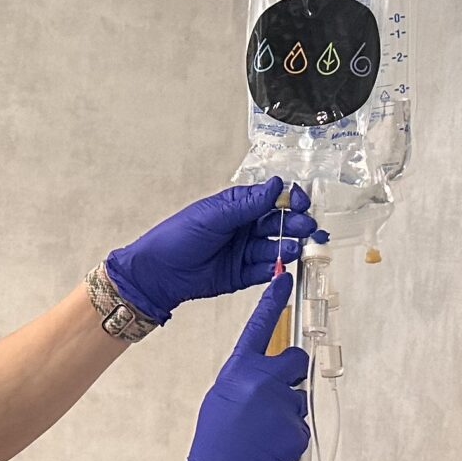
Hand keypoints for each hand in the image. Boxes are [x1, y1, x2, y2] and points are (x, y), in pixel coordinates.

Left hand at [105, 179, 319, 324]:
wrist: (158, 273)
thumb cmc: (175, 238)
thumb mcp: (212, 216)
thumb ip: (247, 204)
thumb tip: (275, 185)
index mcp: (237, 206)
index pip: (271, 198)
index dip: (289, 199)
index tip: (300, 201)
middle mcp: (244, 227)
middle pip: (279, 223)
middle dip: (294, 224)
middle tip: (304, 227)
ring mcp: (244, 251)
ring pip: (275, 247)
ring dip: (286, 247)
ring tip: (291, 248)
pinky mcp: (242, 275)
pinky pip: (265, 271)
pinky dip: (274, 270)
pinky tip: (279, 268)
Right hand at [165, 270, 310, 460]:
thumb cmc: (214, 443)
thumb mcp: (221, 397)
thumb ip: (244, 378)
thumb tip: (264, 374)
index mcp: (239, 370)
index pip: (260, 326)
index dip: (273, 301)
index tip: (285, 281)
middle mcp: (263, 381)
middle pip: (295, 360)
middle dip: (290, 374)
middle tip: (272, 398)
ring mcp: (283, 405)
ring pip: (299, 396)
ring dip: (286, 410)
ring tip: (262, 431)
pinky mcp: (297, 429)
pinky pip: (301, 423)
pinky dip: (289, 434)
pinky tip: (270, 445)